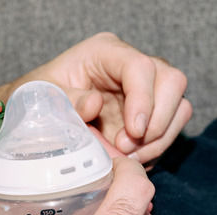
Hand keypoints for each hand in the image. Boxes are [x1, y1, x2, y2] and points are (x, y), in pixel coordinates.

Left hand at [0, 33, 191, 164]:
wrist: (37, 119)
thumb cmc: (38, 100)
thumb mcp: (42, 98)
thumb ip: (67, 100)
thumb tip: (94, 103)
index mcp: (105, 53)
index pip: (140, 67)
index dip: (143, 99)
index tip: (133, 131)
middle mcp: (131, 67)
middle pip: (172, 82)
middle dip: (157, 122)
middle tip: (127, 149)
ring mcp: (145, 90)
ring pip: (178, 108)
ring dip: (158, 140)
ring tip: (126, 157)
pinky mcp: (149, 114)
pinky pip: (169, 131)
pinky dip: (154, 150)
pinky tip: (128, 160)